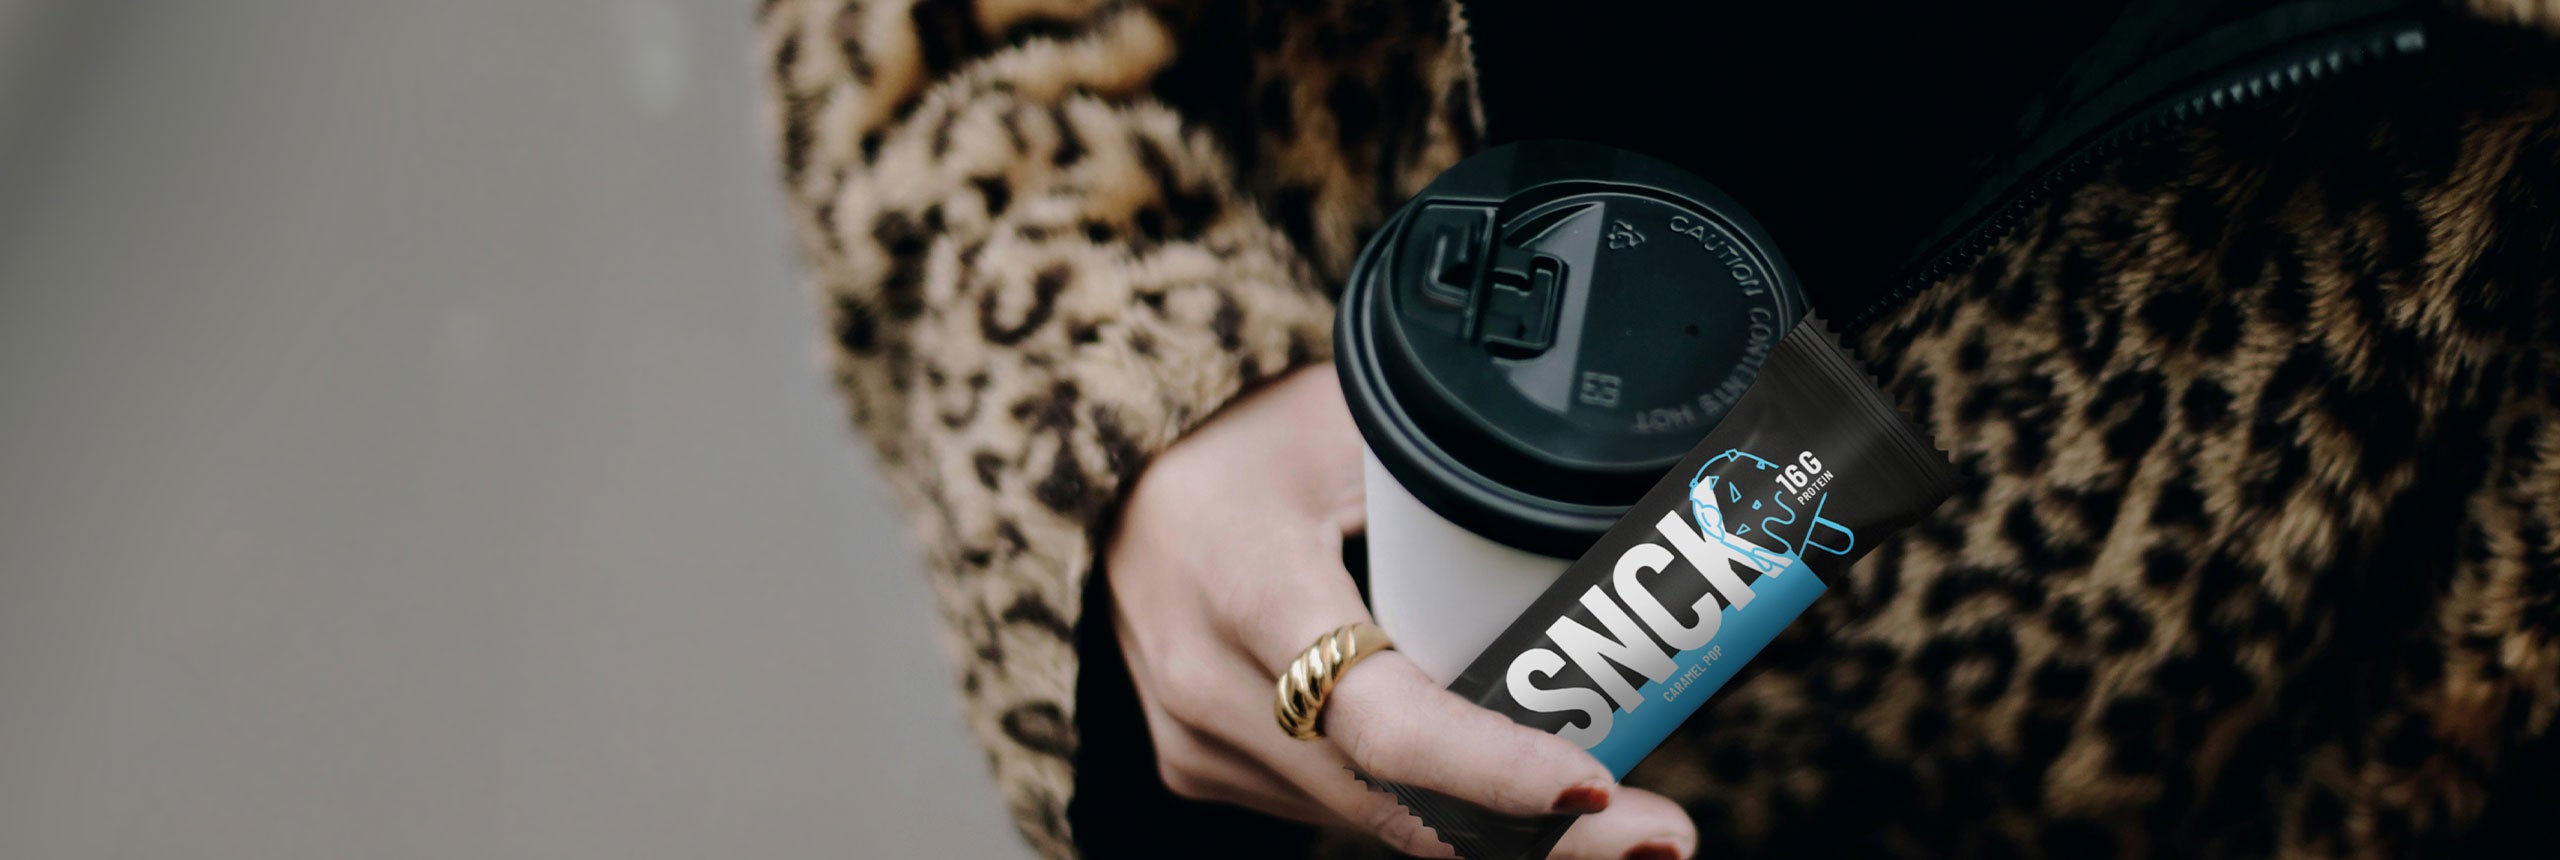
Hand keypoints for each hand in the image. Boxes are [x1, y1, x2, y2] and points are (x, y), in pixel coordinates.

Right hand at [1105, 366, 1697, 858]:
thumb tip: (1616, 470)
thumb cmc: (1239, 438)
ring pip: (1376, 820)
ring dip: (1498, 834)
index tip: (1593, 783)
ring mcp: (1203, 746)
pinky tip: (1519, 803)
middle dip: (1539, 840)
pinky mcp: (1210, 772)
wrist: (1102, 487)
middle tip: (1663, 839)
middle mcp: (1211, 689)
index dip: (1488, 764)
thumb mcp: (1343, 417)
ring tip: (1624, 828)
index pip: (1378, 710)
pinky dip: (1434, 807)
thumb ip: (1457, 455)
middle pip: (1395, 801)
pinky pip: (1344, 806)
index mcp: (1245, 584)